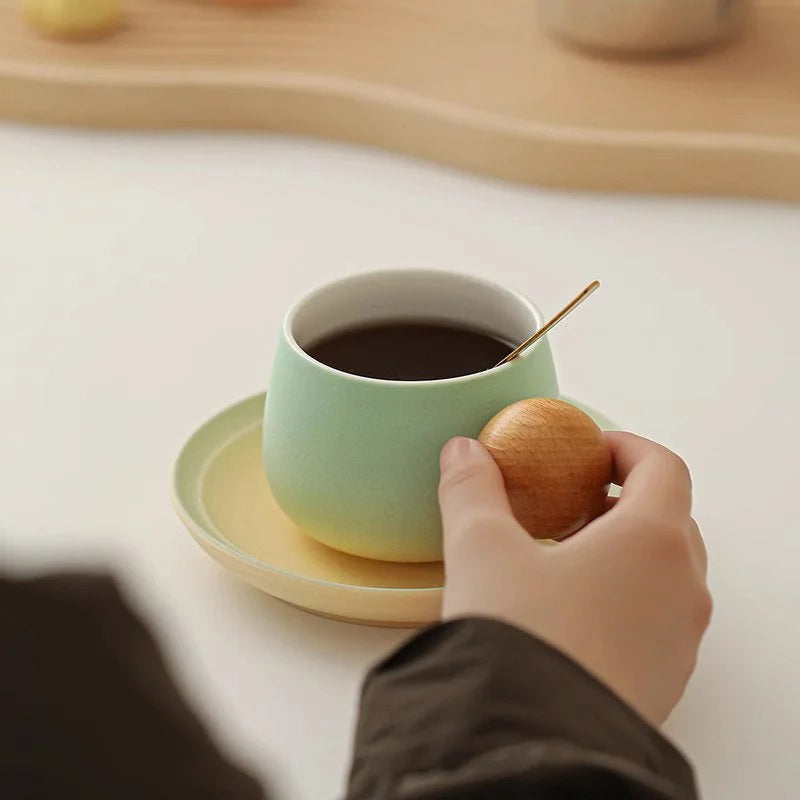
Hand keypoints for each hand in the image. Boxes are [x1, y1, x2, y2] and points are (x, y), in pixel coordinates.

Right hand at [438, 432, 710, 725]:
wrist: (531, 744)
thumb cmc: (520, 639)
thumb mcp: (481, 548)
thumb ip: (472, 489)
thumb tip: (463, 453)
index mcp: (652, 540)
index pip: (663, 467)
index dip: (627, 448)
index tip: (591, 449)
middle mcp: (682, 587)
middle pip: (670, 517)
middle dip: (624, 498)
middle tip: (574, 499)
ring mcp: (680, 638)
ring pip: (667, 570)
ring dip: (626, 548)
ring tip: (567, 554)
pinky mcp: (664, 678)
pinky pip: (658, 617)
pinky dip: (626, 594)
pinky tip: (570, 609)